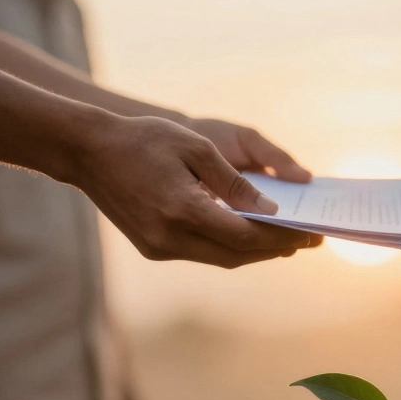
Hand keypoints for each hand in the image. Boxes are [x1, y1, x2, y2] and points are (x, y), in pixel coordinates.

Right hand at [71, 115, 319, 267]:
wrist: (88, 152)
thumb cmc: (145, 139)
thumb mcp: (196, 149)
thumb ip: (235, 183)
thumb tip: (271, 211)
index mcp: (183, 210)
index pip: (246, 235)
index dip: (282, 237)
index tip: (312, 233)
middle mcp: (170, 238)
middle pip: (238, 255)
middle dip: (277, 249)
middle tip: (310, 241)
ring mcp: (159, 248)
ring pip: (222, 259)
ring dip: (255, 252)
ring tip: (288, 241)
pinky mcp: (153, 250)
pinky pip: (202, 254)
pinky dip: (230, 247)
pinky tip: (251, 237)